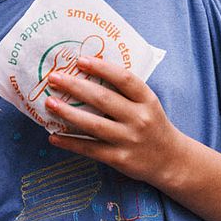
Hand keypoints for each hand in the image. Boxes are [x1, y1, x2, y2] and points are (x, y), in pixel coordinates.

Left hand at [43, 56, 181, 183]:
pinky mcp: (119, 159)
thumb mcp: (148, 104)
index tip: (80, 60)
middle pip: (102, 99)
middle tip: (53, 78)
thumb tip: (88, 72)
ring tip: (49, 104)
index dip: (102, 68)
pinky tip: (53, 137)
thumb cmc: (152, 125)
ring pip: (93, 125)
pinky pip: (90, 149)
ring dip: (68, 113)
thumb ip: (126, 91)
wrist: (171, 160)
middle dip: (75, 87)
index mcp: (147, 100)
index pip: (124, 79)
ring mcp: (129, 139)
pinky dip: (70, 143)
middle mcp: (139, 118)